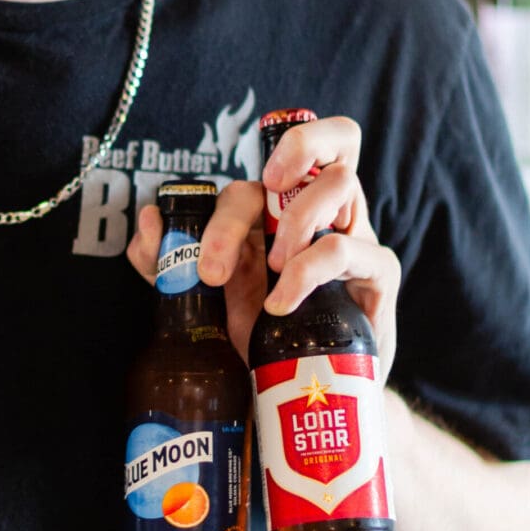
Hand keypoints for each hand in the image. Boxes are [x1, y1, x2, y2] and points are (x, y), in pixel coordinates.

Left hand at [126, 115, 398, 377]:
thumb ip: (167, 264)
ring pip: (343, 183)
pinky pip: (349, 248)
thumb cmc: (258, 335)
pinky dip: (309, 270)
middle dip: (301, 144)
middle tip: (272, 184)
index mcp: (283, 210)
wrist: (306, 389)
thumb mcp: (202, 299)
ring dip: (298, 219)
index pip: (272, 171)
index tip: (220, 245)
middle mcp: (325, 213)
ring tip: (274, 269)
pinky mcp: (378, 273)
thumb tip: (151, 219)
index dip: (242, 194)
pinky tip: (283, 303)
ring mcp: (355, 237)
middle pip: (334, 141)